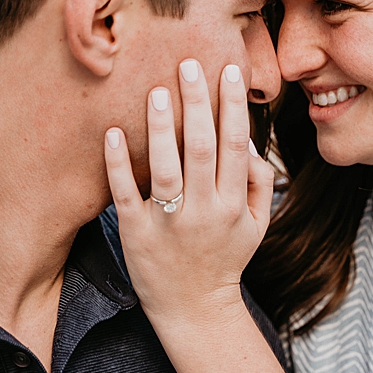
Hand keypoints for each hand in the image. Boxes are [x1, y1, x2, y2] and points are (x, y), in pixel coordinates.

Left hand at [104, 59, 275, 331]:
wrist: (194, 310)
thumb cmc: (224, 259)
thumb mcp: (257, 226)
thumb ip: (260, 183)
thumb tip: (250, 143)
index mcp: (233, 203)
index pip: (235, 144)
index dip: (233, 106)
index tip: (228, 70)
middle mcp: (203, 211)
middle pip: (201, 148)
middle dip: (197, 103)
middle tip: (188, 63)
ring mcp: (168, 222)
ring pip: (166, 168)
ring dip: (161, 128)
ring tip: (156, 91)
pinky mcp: (136, 233)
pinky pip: (126, 194)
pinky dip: (119, 164)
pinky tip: (113, 133)